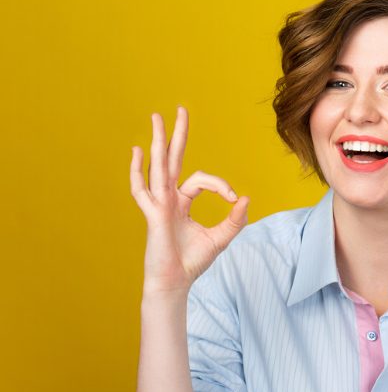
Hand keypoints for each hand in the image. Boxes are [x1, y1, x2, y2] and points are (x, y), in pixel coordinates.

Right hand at [130, 106, 248, 294]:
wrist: (175, 283)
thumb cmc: (193, 261)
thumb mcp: (220, 238)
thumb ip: (235, 220)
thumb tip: (246, 199)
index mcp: (183, 201)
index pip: (201, 179)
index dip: (221, 185)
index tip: (234, 199)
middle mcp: (169, 198)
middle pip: (174, 159)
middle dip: (178, 134)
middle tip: (181, 108)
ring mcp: (159, 204)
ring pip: (159, 166)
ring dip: (159, 141)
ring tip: (157, 117)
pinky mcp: (153, 215)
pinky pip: (142, 190)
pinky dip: (138, 171)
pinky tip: (136, 151)